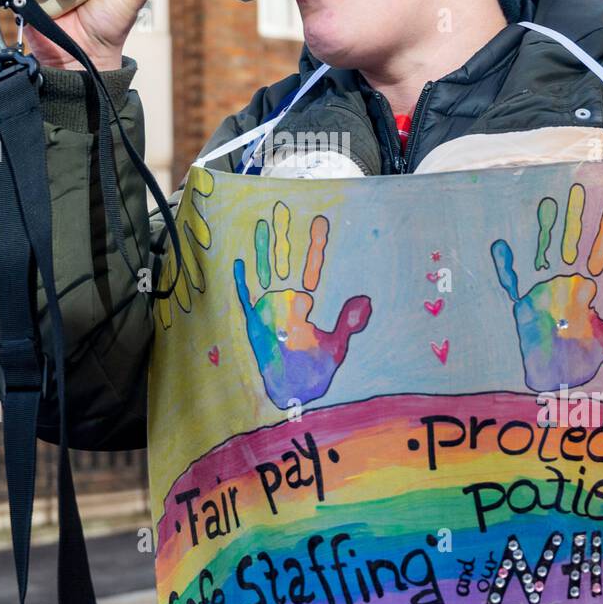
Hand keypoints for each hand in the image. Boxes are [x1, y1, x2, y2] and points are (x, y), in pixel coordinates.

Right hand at [234, 201, 371, 409]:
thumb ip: (349, 322)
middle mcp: (285, 302)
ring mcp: (268, 311)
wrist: (294, 396)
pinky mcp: (253, 324)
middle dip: (283, 236)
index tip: (319, 221)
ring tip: (260, 224)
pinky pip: (245, 298)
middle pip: (284, 261)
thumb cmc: (315, 372)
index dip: (315, 246)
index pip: (311, 267)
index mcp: (306, 304)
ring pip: (264, 272)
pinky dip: (241, 282)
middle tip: (282, 207)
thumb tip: (365, 299)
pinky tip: (237, 263)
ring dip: (261, 250)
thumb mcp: (337, 346)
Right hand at [492, 182, 602, 391]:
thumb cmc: (583, 360)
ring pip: (544, 251)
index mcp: (585, 288)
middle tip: (578, 189)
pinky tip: (500, 245)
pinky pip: (511, 280)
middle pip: (569, 243)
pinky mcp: (523, 304)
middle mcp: (564, 283)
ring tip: (547, 203)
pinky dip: (505, 264)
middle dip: (574, 217)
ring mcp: (543, 290)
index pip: (597, 253)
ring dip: (545, 230)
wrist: (556, 380)